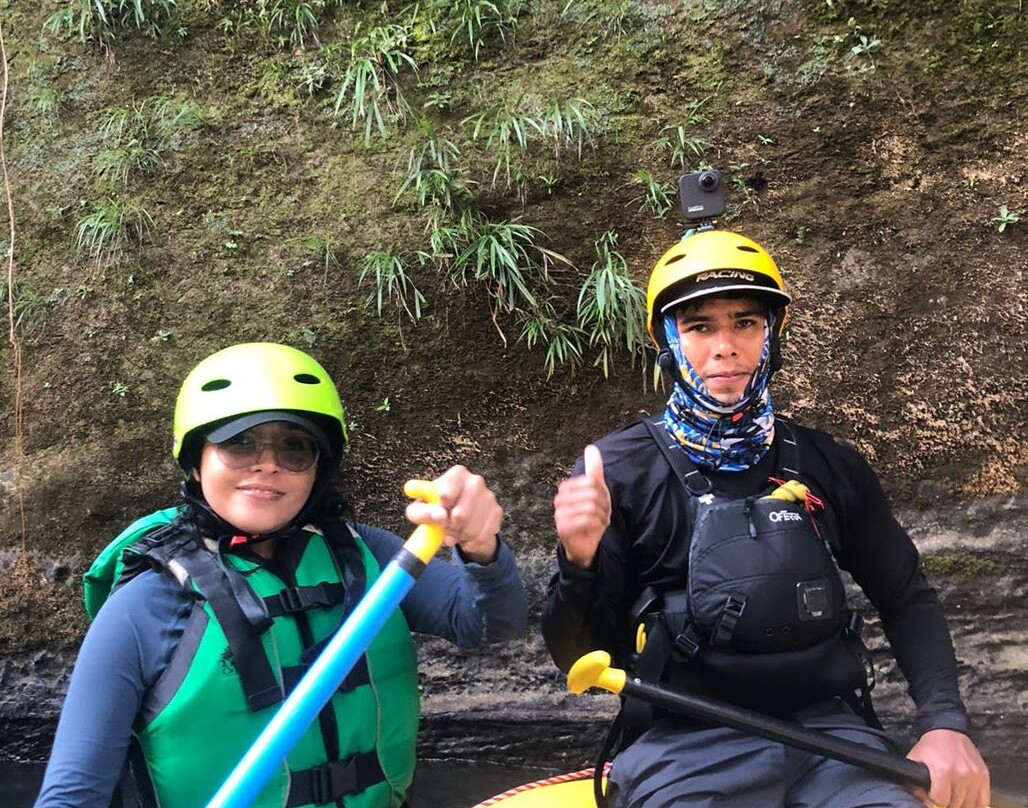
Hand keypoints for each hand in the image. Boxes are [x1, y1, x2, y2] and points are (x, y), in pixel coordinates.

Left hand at [405, 465, 501, 563]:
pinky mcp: (497, 512)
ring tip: (454, 532)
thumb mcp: (419, 510)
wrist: (458, 518)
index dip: (441, 510)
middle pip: (461, 515)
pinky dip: (471, 543)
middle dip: (450, 528)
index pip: (446, 494)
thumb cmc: (435, 509)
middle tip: (446, 528)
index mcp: (456, 474)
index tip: (439, 514)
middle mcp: (475, 481)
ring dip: (460, 537)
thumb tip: (440, 516)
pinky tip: (466, 538)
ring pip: (472, 529)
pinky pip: (483, 536)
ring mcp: (489, 496)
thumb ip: (423, 512)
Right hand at [553, 444, 610, 568]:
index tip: (603, 501)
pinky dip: (597, 524)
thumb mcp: (595, 490)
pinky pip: (586, 520)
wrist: (585, 542)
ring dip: (601, 516)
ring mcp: (559, 515)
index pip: (591, 481)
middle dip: (603, 505)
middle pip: (592, 494)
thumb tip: (591, 447)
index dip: (602, 491)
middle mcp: (559, 500)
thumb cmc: (589, 514)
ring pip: (590, 507)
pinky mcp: (563, 529)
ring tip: (600, 521)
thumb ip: (593, 468)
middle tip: (604, 513)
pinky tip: (596, 528)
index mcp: (565, 488)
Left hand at [906, 728, 989, 807]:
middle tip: (943, 796)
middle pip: (955, 804)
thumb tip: (921, 801)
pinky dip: (975, 803)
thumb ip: (914, 782)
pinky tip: (966, 798)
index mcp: (943, 771)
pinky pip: (983, 800)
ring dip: (960, 803)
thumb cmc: (931, 746)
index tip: (932, 795)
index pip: (941, 800)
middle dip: (947, 802)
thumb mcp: (915, 760)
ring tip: (953, 796)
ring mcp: (974, 775)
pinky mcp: (984, 775)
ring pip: (969, 804)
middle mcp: (961, 774)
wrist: (947, 730)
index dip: (933, 800)